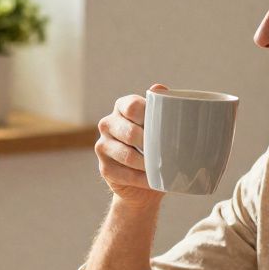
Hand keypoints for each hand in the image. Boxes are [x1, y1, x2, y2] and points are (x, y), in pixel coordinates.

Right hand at [95, 84, 166, 207]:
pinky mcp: (104, 168)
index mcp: (122, 107)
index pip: (132, 106)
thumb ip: (162, 106)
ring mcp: (102, 146)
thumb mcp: (162, 125)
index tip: (164, 127)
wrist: (147, 181)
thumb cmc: (157, 145)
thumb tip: (160, 88)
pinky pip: (125, 174)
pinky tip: (153, 181)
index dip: (148, 116)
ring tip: (162, 168)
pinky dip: (142, 179)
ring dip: (147, 164)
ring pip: (126, 155)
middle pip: (129, 131)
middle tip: (166, 151)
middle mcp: (108, 123)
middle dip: (149, 143)